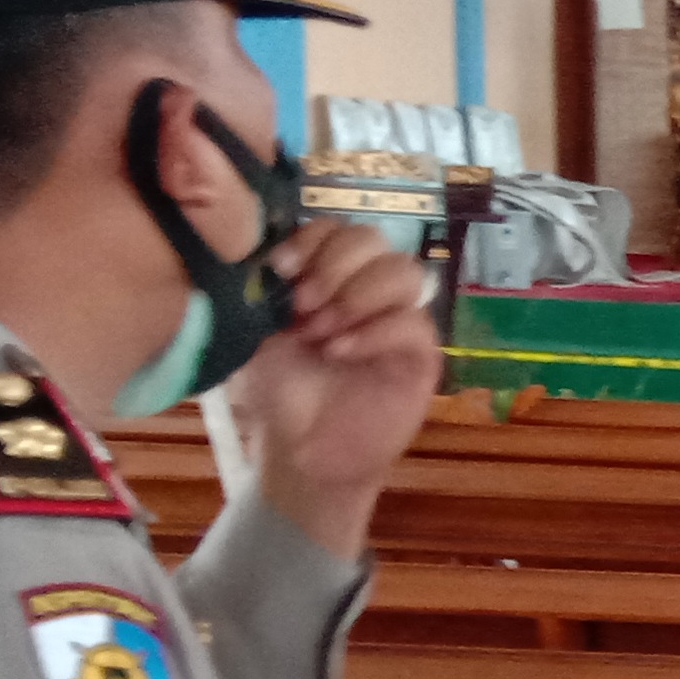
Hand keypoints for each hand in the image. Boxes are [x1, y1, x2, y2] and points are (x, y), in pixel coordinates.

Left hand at [218, 220, 441, 555]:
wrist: (302, 451)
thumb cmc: (280, 389)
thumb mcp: (259, 332)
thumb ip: (267, 289)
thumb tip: (265, 252)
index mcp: (329, 273)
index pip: (336, 227)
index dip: (312, 240)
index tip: (280, 269)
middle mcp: (367, 287)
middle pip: (372, 238)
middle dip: (334, 265)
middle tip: (302, 305)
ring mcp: (399, 318)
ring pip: (403, 271)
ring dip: (357, 294)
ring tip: (321, 330)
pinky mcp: (421, 355)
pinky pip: (414, 323)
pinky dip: (374, 332)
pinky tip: (339, 352)